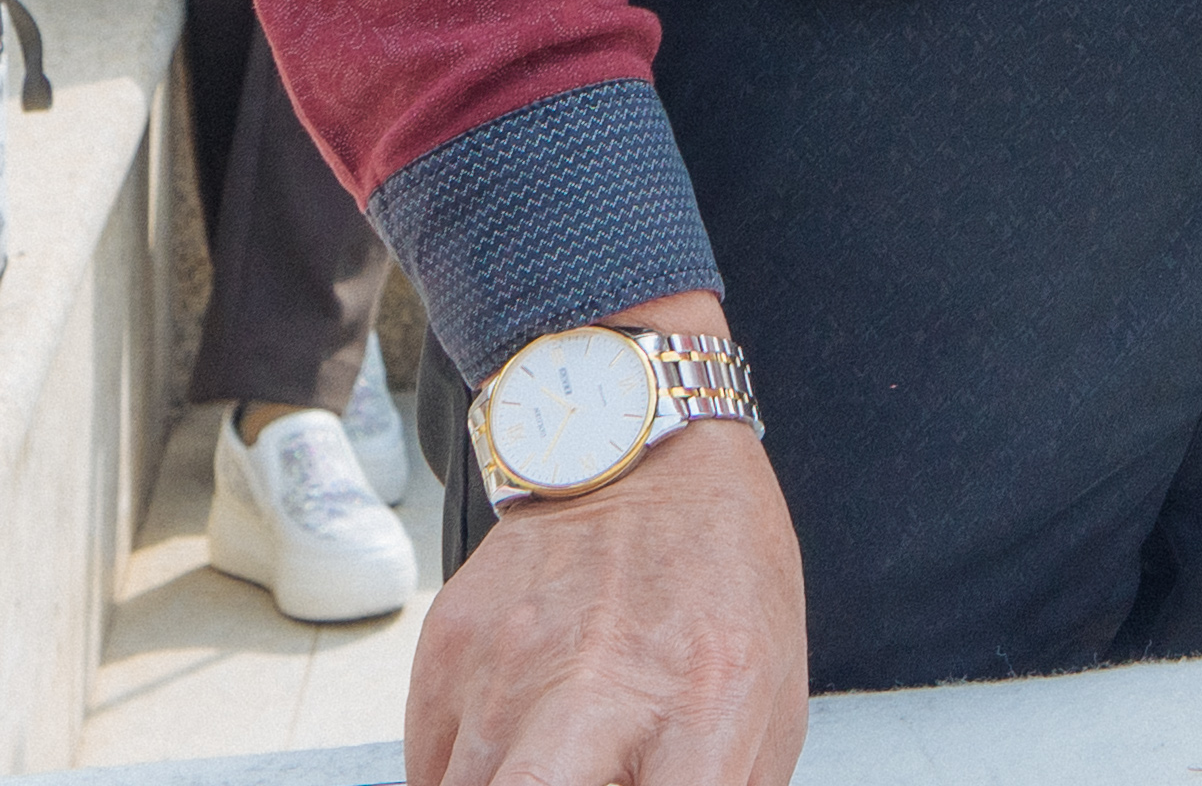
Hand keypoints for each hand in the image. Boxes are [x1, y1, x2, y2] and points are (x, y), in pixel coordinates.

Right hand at [405, 329, 798, 785]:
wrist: (642, 450)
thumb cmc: (723, 588)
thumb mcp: (769, 699)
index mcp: (707, 705)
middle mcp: (600, 687)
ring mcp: (508, 668)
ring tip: (554, 766)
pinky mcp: (445, 650)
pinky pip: (431, 773)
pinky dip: (467, 784)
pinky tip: (512, 758)